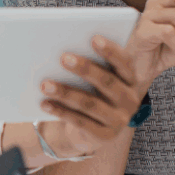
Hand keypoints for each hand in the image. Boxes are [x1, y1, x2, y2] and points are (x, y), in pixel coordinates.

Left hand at [37, 36, 144, 156]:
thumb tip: (66, 51)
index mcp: (130, 80)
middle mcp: (129, 100)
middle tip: (63, 57)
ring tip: (45, 84)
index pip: (124, 63)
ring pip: (90, 103)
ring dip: (66, 92)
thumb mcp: (94, 80)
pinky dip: (61, 111)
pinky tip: (44, 103)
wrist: (91, 131)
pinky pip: (80, 122)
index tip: (93, 38)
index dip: (110, 51)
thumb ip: (90, 65)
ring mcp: (119, 120)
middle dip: (84, 69)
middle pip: (107, 82)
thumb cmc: (91, 94)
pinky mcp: (104, 136)